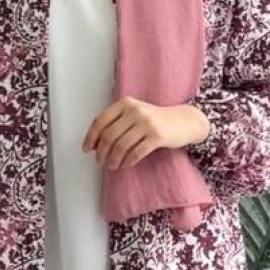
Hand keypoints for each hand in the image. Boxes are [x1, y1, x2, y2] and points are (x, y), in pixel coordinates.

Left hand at [82, 99, 208, 169]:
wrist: (183, 121)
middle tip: (100, 161)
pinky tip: (125, 164)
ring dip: (113, 159)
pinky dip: (127, 161)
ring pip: (121, 146)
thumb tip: (94, 144)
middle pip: (109, 136)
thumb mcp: (133, 115)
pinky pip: (136, 153)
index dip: (90, 137)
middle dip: (101, 152)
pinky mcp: (157, 136)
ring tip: (112, 165)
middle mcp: (135, 111)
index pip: (100, 121)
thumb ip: (115, 124)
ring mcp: (146, 123)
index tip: (86, 149)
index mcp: (125, 104)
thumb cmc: (154, 120)